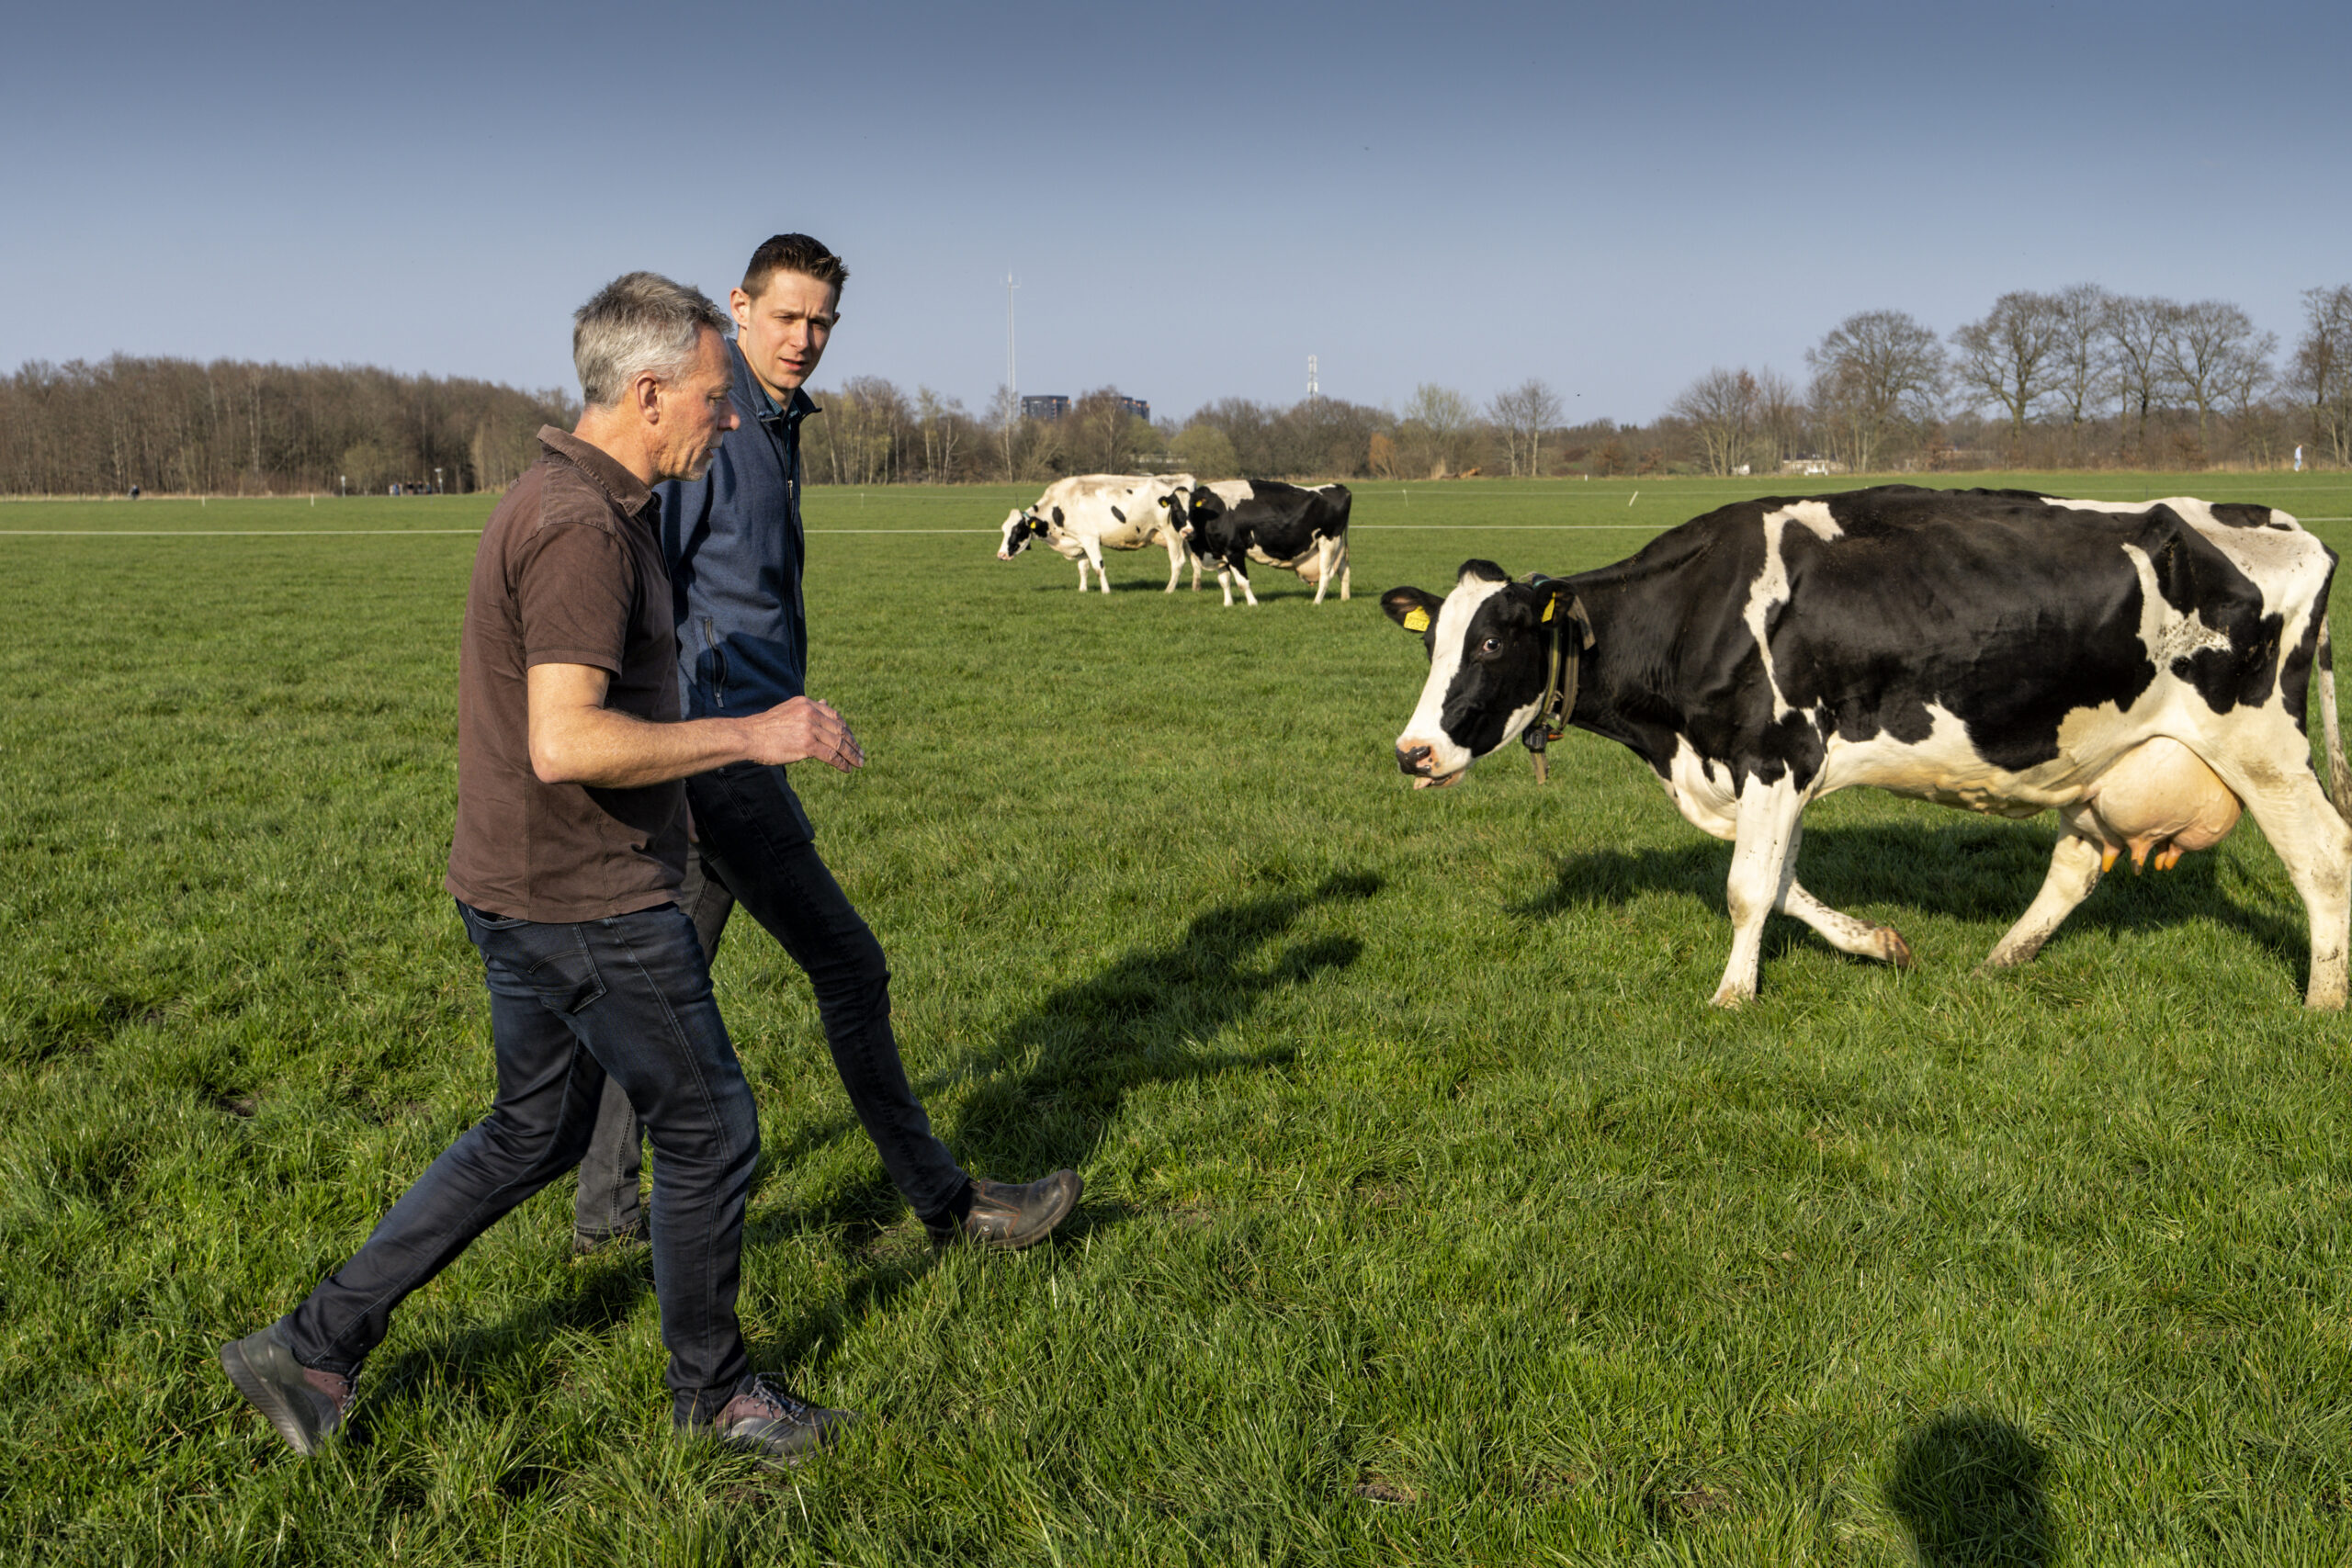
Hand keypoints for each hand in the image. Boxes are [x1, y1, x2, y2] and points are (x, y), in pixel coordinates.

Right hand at [742, 695, 864, 772]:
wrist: (748, 736)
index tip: (852, 740)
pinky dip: (842, 763)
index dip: (847, 730)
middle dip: (853, 744)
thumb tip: (826, 702)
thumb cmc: (766, 727)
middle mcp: (810, 713)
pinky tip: (847, 769)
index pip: (835, 716)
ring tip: (858, 764)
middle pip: (840, 729)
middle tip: (861, 755)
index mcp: (807, 703)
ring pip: (839, 743)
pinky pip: (831, 755)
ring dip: (851, 755)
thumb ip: (809, 709)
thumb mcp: (790, 710)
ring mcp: (809, 728)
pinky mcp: (806, 744)